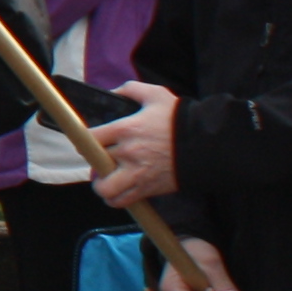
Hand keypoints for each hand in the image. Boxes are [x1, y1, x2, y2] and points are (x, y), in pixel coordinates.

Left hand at [91, 81, 182, 208]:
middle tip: (101, 159)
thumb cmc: (180, 119)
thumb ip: (130, 89)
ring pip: (104, 188)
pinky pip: (121, 201)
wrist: (207, 145)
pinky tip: (118, 190)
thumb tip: (113, 93)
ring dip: (101, 185)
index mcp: (126, 129)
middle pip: (95, 162)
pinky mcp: (147, 189)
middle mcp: (128, 152)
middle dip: (95, 160)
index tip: (88, 141)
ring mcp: (137, 173)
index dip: (84, 140)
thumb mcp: (156, 95)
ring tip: (107, 178)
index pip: (89, 138)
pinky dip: (115, 199)